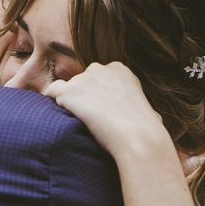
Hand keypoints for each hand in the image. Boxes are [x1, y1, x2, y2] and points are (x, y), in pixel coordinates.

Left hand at [44, 62, 169, 159]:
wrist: (137, 137)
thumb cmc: (146, 129)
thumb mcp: (149, 108)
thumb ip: (138, 104)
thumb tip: (153, 118)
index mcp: (119, 69)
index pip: (98, 77)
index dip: (98, 94)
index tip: (102, 110)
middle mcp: (100, 68)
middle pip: (82, 80)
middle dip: (83, 96)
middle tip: (90, 118)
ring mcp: (83, 79)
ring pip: (67, 88)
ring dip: (70, 102)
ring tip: (78, 122)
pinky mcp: (70, 91)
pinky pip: (51, 91)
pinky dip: (52, 102)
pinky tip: (59, 115)